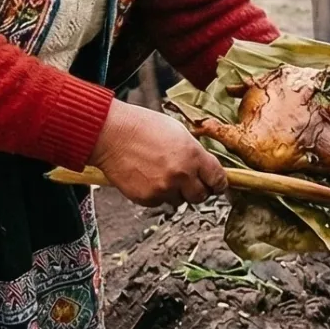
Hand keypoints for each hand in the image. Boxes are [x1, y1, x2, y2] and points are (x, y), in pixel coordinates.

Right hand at [89, 102, 225, 205]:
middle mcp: (182, 174)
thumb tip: (204, 168)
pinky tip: (147, 176)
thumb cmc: (142, 127)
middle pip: (201, 196)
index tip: (215, 184)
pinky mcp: (148, 198)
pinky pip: (160, 202)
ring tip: (160, 173)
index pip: (218, 179)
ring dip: (175, 191)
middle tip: (187, 180)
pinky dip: (156, 193)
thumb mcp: (177, 132)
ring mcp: (164, 188)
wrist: (111, 134)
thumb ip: (194, 153)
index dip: (218, 183)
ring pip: (179, 200)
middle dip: (197, 189)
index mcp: (193, 155)